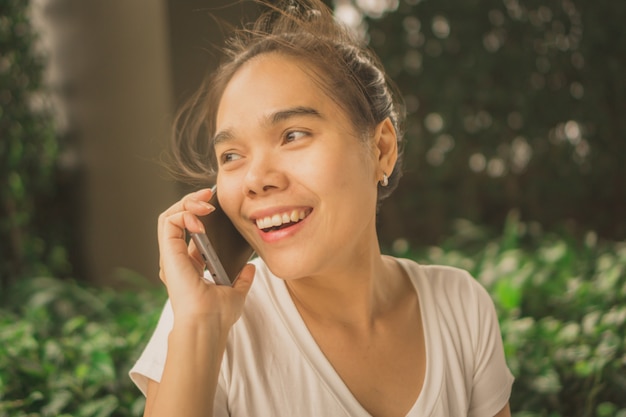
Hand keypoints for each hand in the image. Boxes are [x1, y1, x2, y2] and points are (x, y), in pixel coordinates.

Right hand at [157, 188, 254, 328]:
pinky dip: (184, 212)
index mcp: (190, 266)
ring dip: (187, 203)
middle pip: (178, 219)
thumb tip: (251, 268)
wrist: (208, 324)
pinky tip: (201, 216)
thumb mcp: (236, 292)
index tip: (217, 207)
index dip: (201, 215)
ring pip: (170, 216)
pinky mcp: (168, 253)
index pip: (189, 232)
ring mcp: (171, 256)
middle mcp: (177, 259)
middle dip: (193, 202)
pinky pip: (168, 222)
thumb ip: (242, 279)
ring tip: (206, 201)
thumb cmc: (218, 315)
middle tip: (210, 195)